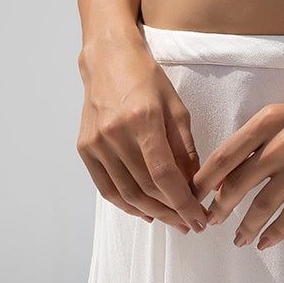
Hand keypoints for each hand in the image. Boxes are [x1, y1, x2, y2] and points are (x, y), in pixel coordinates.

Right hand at [77, 37, 208, 233]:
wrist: (108, 58)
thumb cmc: (147, 78)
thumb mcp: (176, 106)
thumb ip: (185, 147)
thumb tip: (195, 185)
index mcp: (143, 119)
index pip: (164, 174)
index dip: (183, 202)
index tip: (199, 219)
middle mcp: (116, 134)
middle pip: (145, 189)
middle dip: (171, 212)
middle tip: (189, 224)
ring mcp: (96, 143)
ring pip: (125, 194)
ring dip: (151, 213)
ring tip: (171, 220)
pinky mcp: (84, 148)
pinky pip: (107, 188)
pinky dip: (126, 205)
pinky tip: (145, 210)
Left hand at [191, 81, 283, 249]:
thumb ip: (259, 140)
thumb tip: (229, 172)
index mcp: (268, 120)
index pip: (226, 153)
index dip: (205, 179)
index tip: (192, 195)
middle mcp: (282, 142)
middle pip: (240, 181)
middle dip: (220, 206)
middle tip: (209, 221)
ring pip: (264, 203)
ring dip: (247, 225)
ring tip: (237, 239)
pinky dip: (276, 232)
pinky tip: (265, 243)